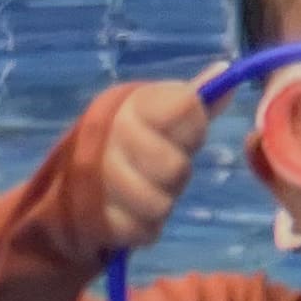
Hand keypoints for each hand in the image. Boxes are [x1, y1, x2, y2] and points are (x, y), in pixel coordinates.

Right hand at [94, 79, 210, 254]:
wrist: (73, 180)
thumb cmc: (132, 141)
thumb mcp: (159, 113)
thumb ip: (194, 98)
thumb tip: (227, 71)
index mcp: (133, 103)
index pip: (188, 107)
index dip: (194, 126)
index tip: (183, 134)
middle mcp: (111, 134)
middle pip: (176, 167)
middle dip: (175, 174)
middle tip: (158, 169)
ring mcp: (99, 176)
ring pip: (161, 203)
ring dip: (160, 202)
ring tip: (145, 190)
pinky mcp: (96, 218)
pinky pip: (144, 230)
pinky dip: (144, 227)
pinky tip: (131, 212)